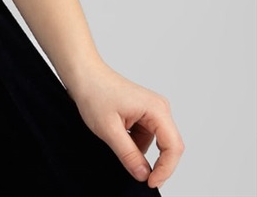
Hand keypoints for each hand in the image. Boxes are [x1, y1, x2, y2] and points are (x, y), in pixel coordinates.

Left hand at [68, 63, 183, 188]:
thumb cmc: (95, 92)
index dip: (166, 170)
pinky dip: (133, 143)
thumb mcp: (109, 129)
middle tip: (140, 177)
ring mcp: (152, 111)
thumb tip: (144, 175)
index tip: (151, 183)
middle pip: (169, 146)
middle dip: (156, 164)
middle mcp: (159, 108)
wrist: (84, 74)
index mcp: (156, 109)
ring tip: (116, 140)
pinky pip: (145, 137)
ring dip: (139, 151)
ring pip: (155, 144)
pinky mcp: (143, 114)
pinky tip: (118, 133)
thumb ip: (129, 155)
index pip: (174, 147)